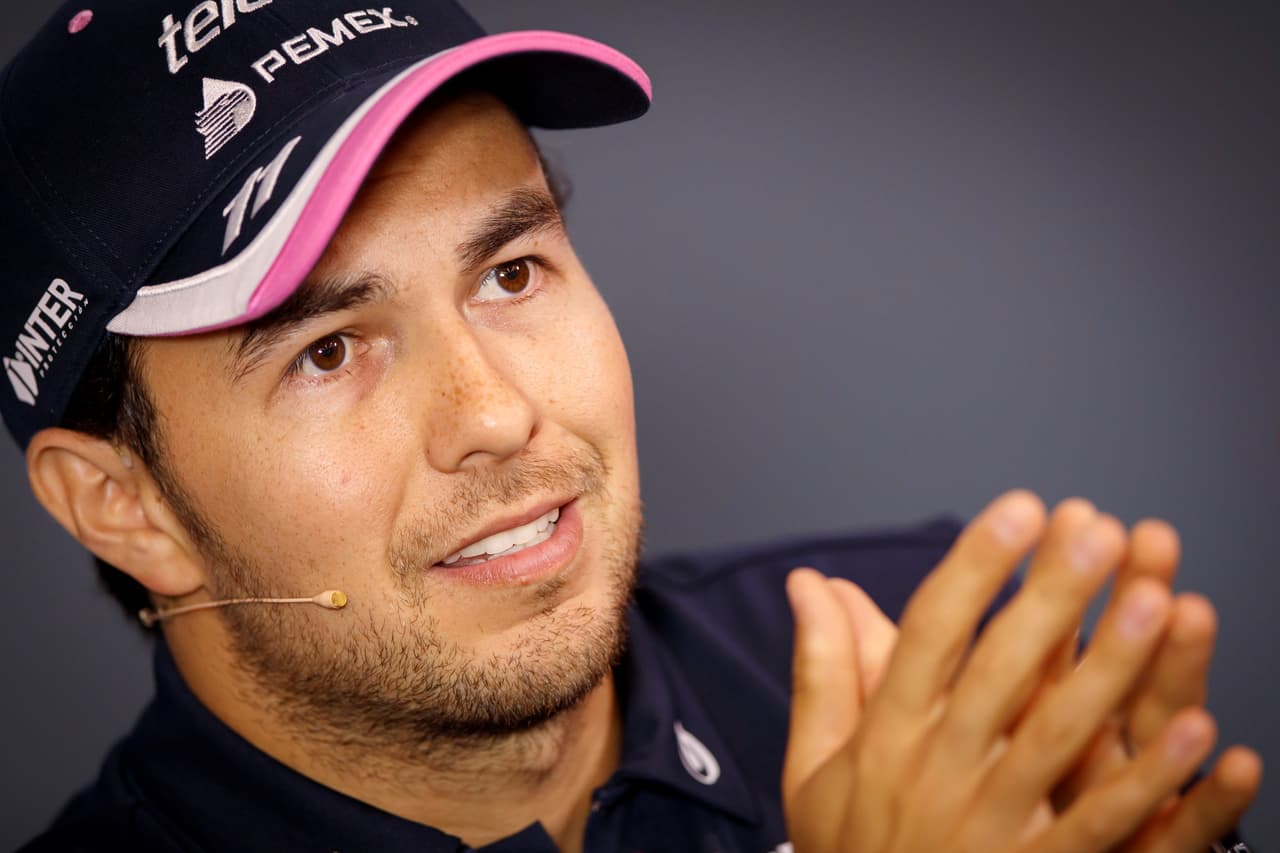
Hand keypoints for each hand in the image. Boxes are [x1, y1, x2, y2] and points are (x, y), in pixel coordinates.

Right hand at [782, 490, 1220, 851]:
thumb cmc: (848, 849)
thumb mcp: (812, 764)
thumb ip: (821, 667)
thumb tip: (809, 583)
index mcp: (888, 734)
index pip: (929, 634)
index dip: (974, 568)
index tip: (1016, 509)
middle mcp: (940, 770)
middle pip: (1001, 671)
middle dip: (1050, 598)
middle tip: (1095, 535)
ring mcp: (990, 824)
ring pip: (1057, 737)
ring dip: (1108, 670)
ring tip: (1155, 605)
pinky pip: (1099, 824)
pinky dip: (1149, 782)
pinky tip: (1195, 731)